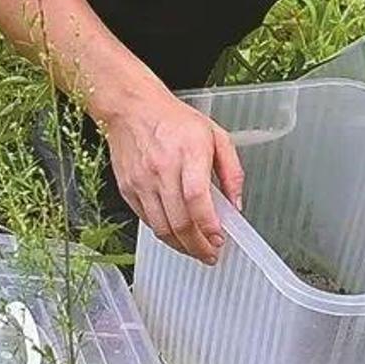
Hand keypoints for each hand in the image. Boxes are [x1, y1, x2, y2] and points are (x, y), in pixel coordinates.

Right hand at [102, 88, 242, 263]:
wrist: (133, 109)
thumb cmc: (176, 121)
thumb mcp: (217, 136)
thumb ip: (231, 171)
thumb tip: (236, 204)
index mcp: (189, 154)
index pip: (197, 199)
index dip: (208, 225)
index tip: (220, 239)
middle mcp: (162, 171)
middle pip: (179, 221)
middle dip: (198, 245)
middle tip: (211, 254)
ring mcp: (142, 183)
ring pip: (161, 227)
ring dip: (181, 246)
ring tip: (197, 251)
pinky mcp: (128, 190)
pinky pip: (147, 221)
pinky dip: (164, 234)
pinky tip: (177, 236)